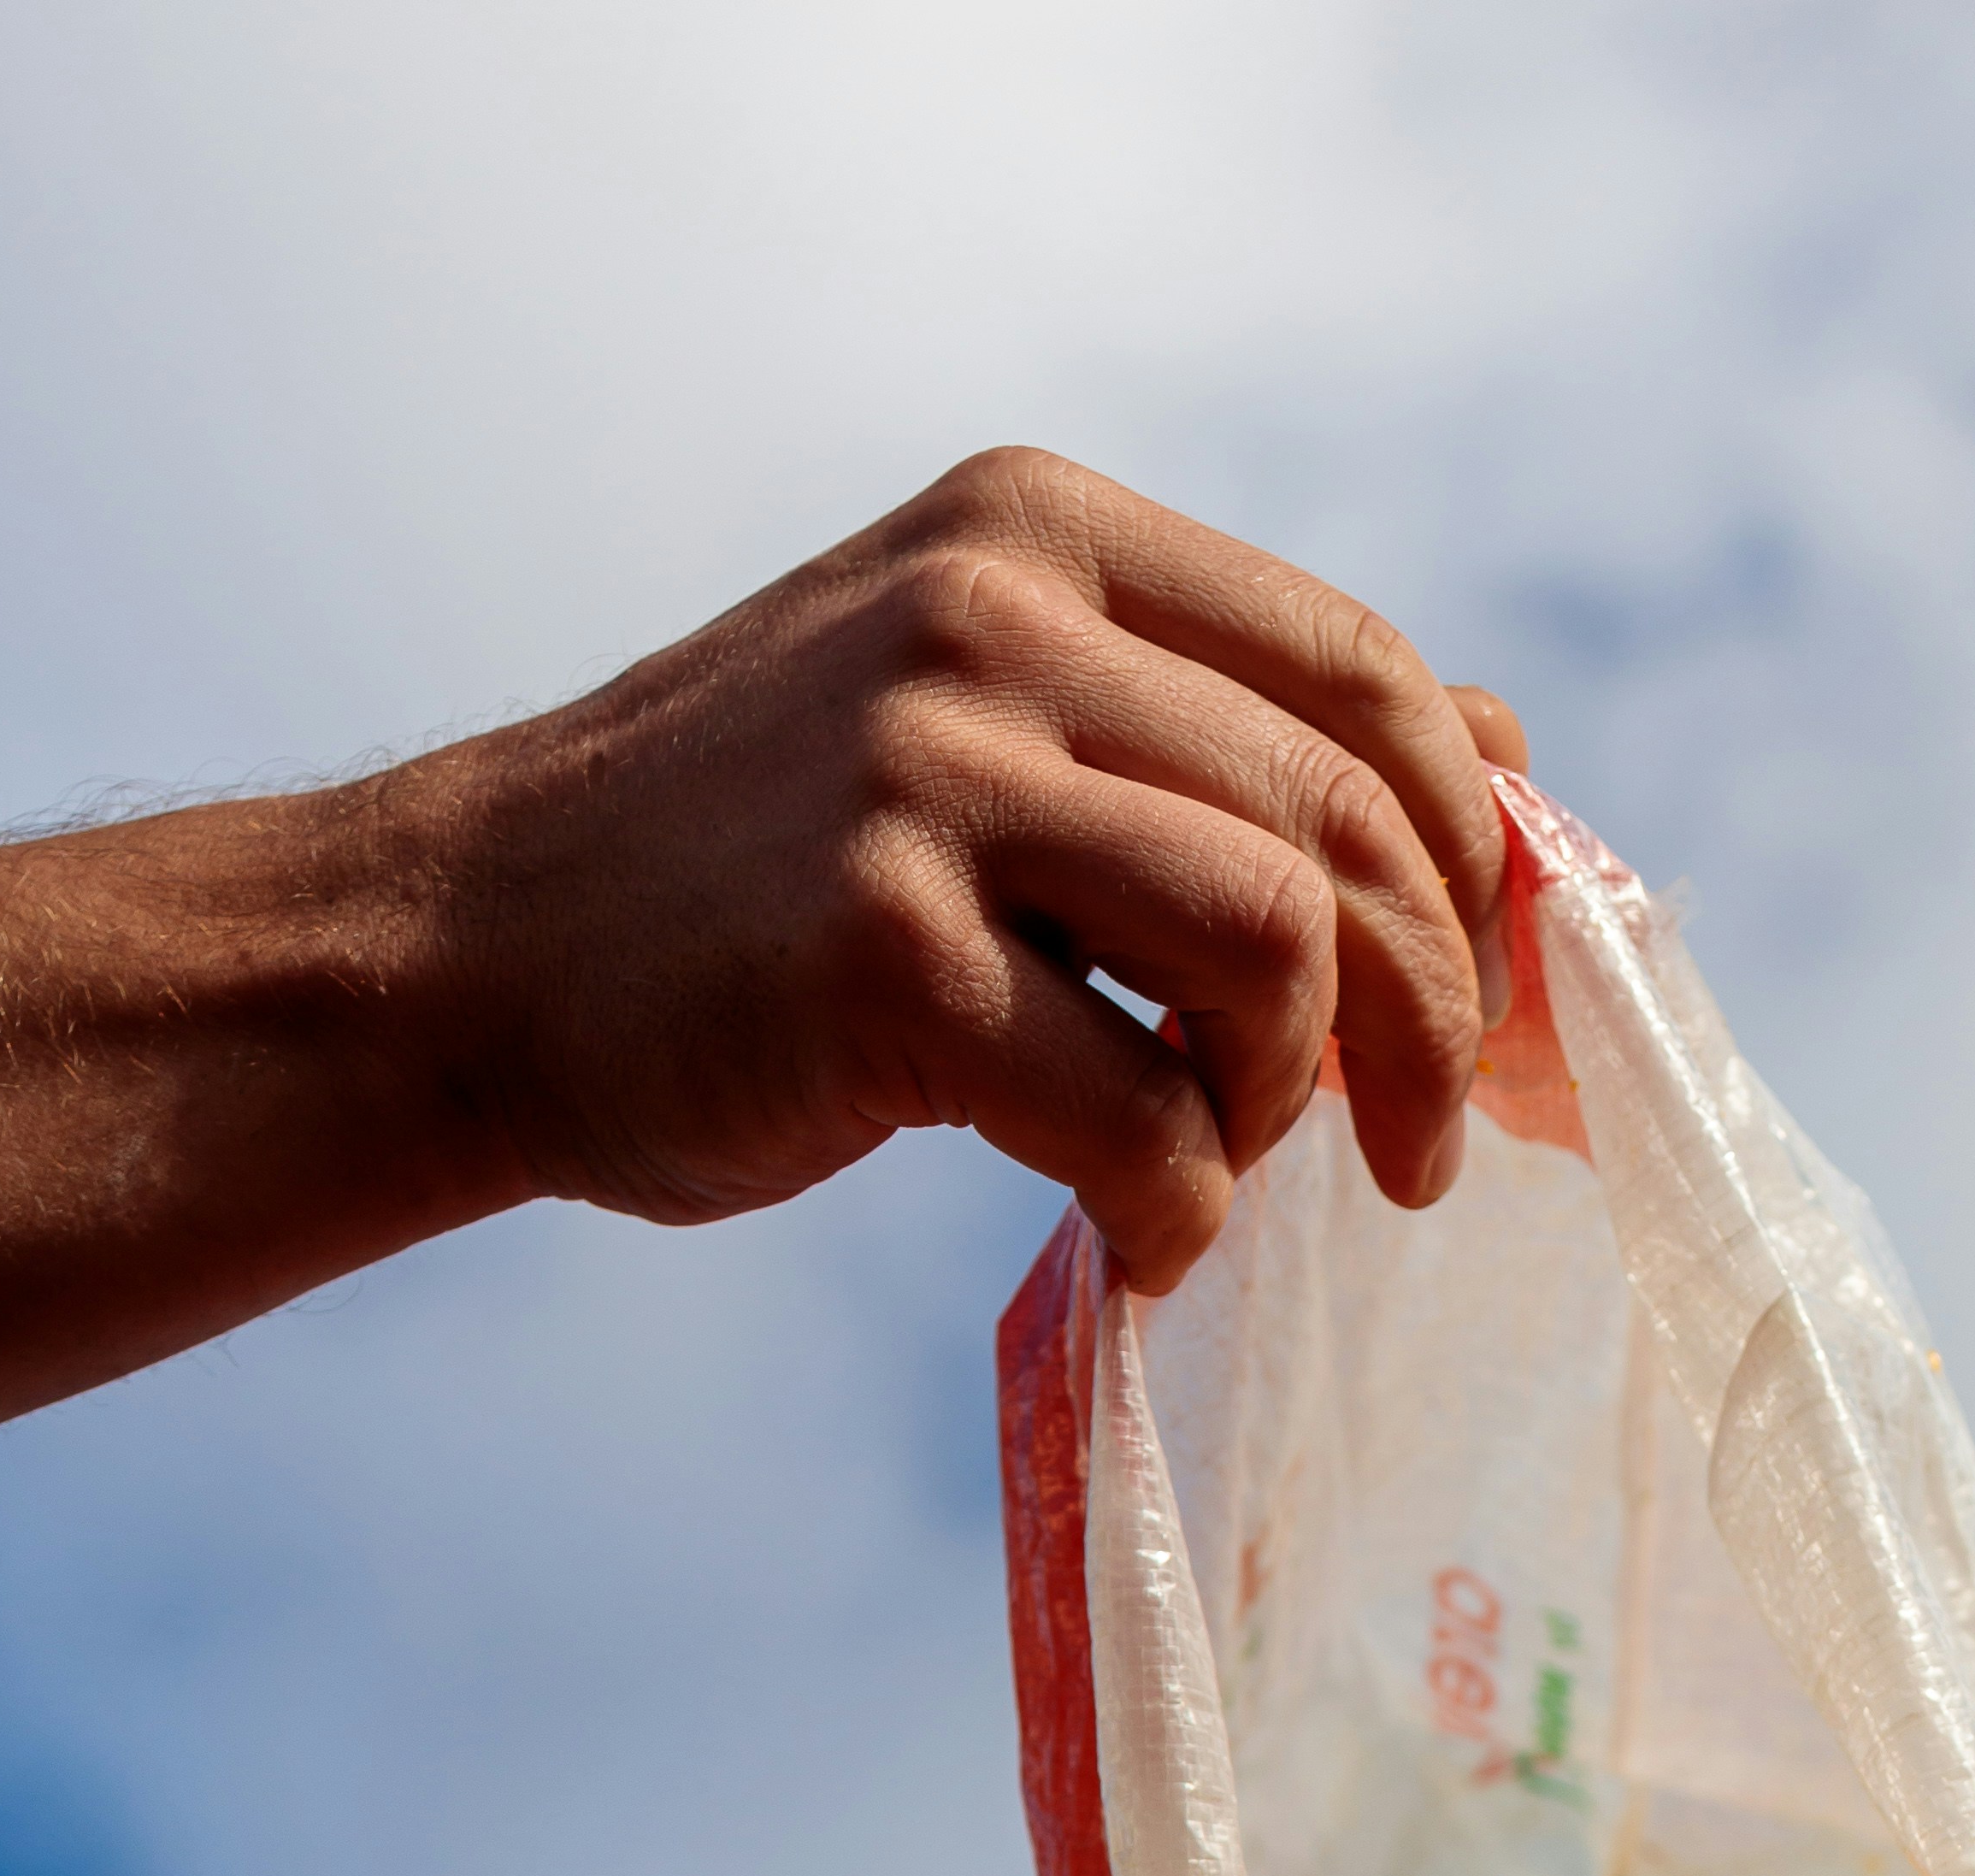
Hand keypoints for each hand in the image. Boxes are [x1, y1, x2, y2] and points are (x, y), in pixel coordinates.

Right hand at [435, 448, 1531, 1290]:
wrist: (473, 954)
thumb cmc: (753, 869)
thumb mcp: (984, 719)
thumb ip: (1214, 719)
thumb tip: (1501, 750)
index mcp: (1040, 538)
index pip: (1367, 678)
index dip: (1470, 861)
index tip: (1474, 1002)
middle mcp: (995, 621)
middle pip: (1349, 821)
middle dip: (1430, 1017)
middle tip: (1409, 1151)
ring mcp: (931, 779)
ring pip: (1276, 946)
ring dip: (1297, 1101)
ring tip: (1226, 1163)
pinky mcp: (882, 957)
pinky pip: (1145, 1113)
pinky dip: (1180, 1209)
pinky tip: (1134, 1239)